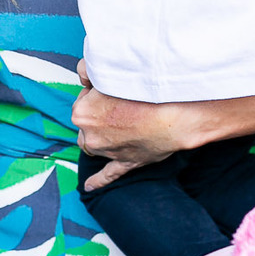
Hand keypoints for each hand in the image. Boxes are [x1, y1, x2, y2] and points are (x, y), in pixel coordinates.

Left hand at [73, 64, 199, 173]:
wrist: (172, 113)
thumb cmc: (143, 90)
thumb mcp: (108, 70)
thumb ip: (88, 69)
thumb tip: (83, 75)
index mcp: (82, 113)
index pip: (82, 100)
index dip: (97, 94)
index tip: (113, 89)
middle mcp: (91, 136)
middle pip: (87, 123)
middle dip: (98, 115)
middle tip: (121, 103)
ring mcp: (108, 152)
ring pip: (95, 144)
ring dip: (101, 137)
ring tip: (119, 124)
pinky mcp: (125, 162)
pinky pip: (107, 174)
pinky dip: (98, 180)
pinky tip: (90, 186)